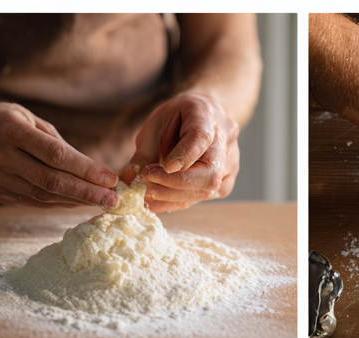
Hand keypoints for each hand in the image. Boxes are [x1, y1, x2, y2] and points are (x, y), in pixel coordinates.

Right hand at [0, 97, 118, 208]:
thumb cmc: (0, 121)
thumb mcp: (26, 117)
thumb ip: (55, 142)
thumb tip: (91, 169)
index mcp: (10, 130)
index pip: (54, 155)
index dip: (84, 169)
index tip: (110, 178)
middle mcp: (2, 156)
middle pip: (52, 181)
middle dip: (86, 193)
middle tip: (113, 201)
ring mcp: (0, 179)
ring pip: (45, 196)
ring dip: (77, 201)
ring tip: (103, 203)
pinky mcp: (1, 195)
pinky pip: (37, 202)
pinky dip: (61, 203)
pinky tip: (80, 203)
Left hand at [122, 92, 239, 211]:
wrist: (204, 118)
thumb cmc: (177, 119)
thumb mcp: (157, 124)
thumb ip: (145, 151)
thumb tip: (128, 179)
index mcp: (207, 115)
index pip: (201, 138)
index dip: (184, 155)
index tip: (165, 167)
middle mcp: (225, 140)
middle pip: (208, 172)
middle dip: (175, 185)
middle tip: (146, 186)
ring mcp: (230, 164)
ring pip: (206, 190)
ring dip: (173, 197)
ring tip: (147, 196)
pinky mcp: (226, 183)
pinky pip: (203, 197)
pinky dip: (178, 202)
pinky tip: (158, 202)